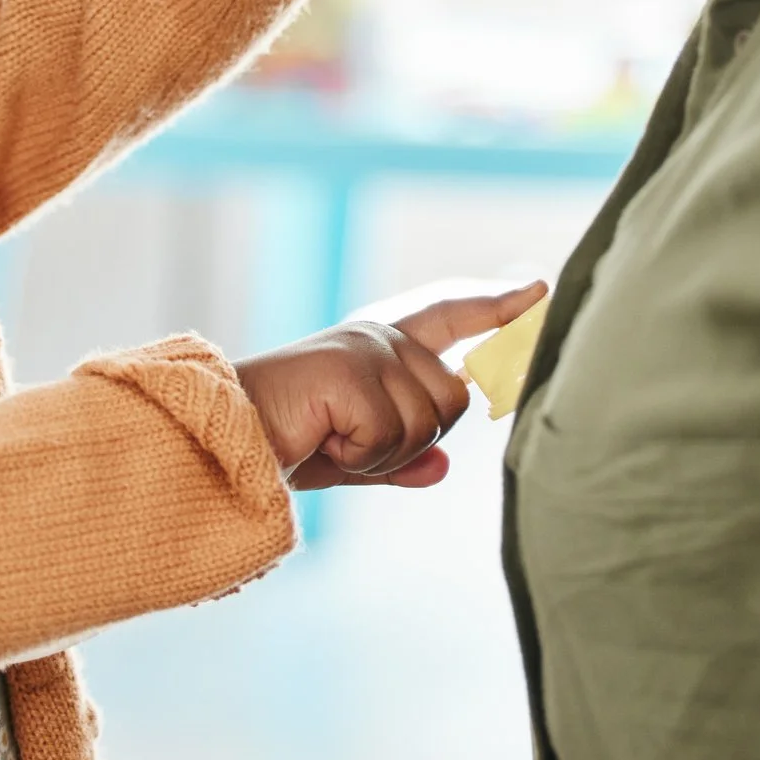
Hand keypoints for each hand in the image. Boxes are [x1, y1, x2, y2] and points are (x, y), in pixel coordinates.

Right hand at [235, 282, 549, 490]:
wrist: (220, 441)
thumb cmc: (278, 444)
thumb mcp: (350, 458)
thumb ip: (400, 459)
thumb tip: (444, 467)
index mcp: (379, 347)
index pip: (450, 318)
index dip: (497, 308)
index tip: (539, 292)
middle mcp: (379, 338)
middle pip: (453, 399)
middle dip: (413, 440)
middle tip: (347, 443)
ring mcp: (368, 349)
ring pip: (430, 422)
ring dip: (384, 454)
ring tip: (330, 441)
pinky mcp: (352, 371)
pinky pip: (394, 437)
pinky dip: (360, 458)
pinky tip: (321, 441)